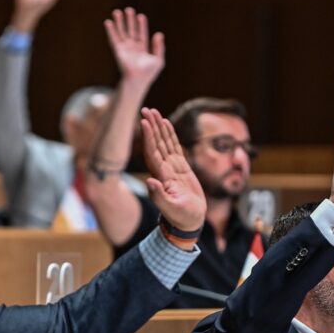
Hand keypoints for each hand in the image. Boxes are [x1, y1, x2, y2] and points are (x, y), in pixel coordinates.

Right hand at [104, 7, 164, 86]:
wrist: (138, 80)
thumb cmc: (149, 73)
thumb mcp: (158, 59)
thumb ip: (160, 47)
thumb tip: (159, 33)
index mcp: (142, 48)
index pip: (141, 33)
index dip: (141, 25)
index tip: (141, 16)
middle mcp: (132, 47)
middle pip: (131, 30)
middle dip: (129, 20)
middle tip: (128, 9)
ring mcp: (124, 48)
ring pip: (121, 32)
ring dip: (119, 22)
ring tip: (117, 11)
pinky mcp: (118, 50)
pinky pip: (114, 38)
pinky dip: (111, 30)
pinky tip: (108, 22)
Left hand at [141, 108, 205, 231]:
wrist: (188, 223)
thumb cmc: (181, 218)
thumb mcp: (171, 209)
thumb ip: (160, 196)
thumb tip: (150, 181)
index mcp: (161, 176)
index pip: (153, 152)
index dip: (149, 137)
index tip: (144, 122)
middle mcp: (163, 169)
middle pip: (156, 143)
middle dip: (151, 126)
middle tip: (146, 109)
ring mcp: (171, 168)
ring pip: (164, 143)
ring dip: (158, 127)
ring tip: (154, 111)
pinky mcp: (180, 169)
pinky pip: (174, 147)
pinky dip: (170, 135)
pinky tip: (166, 124)